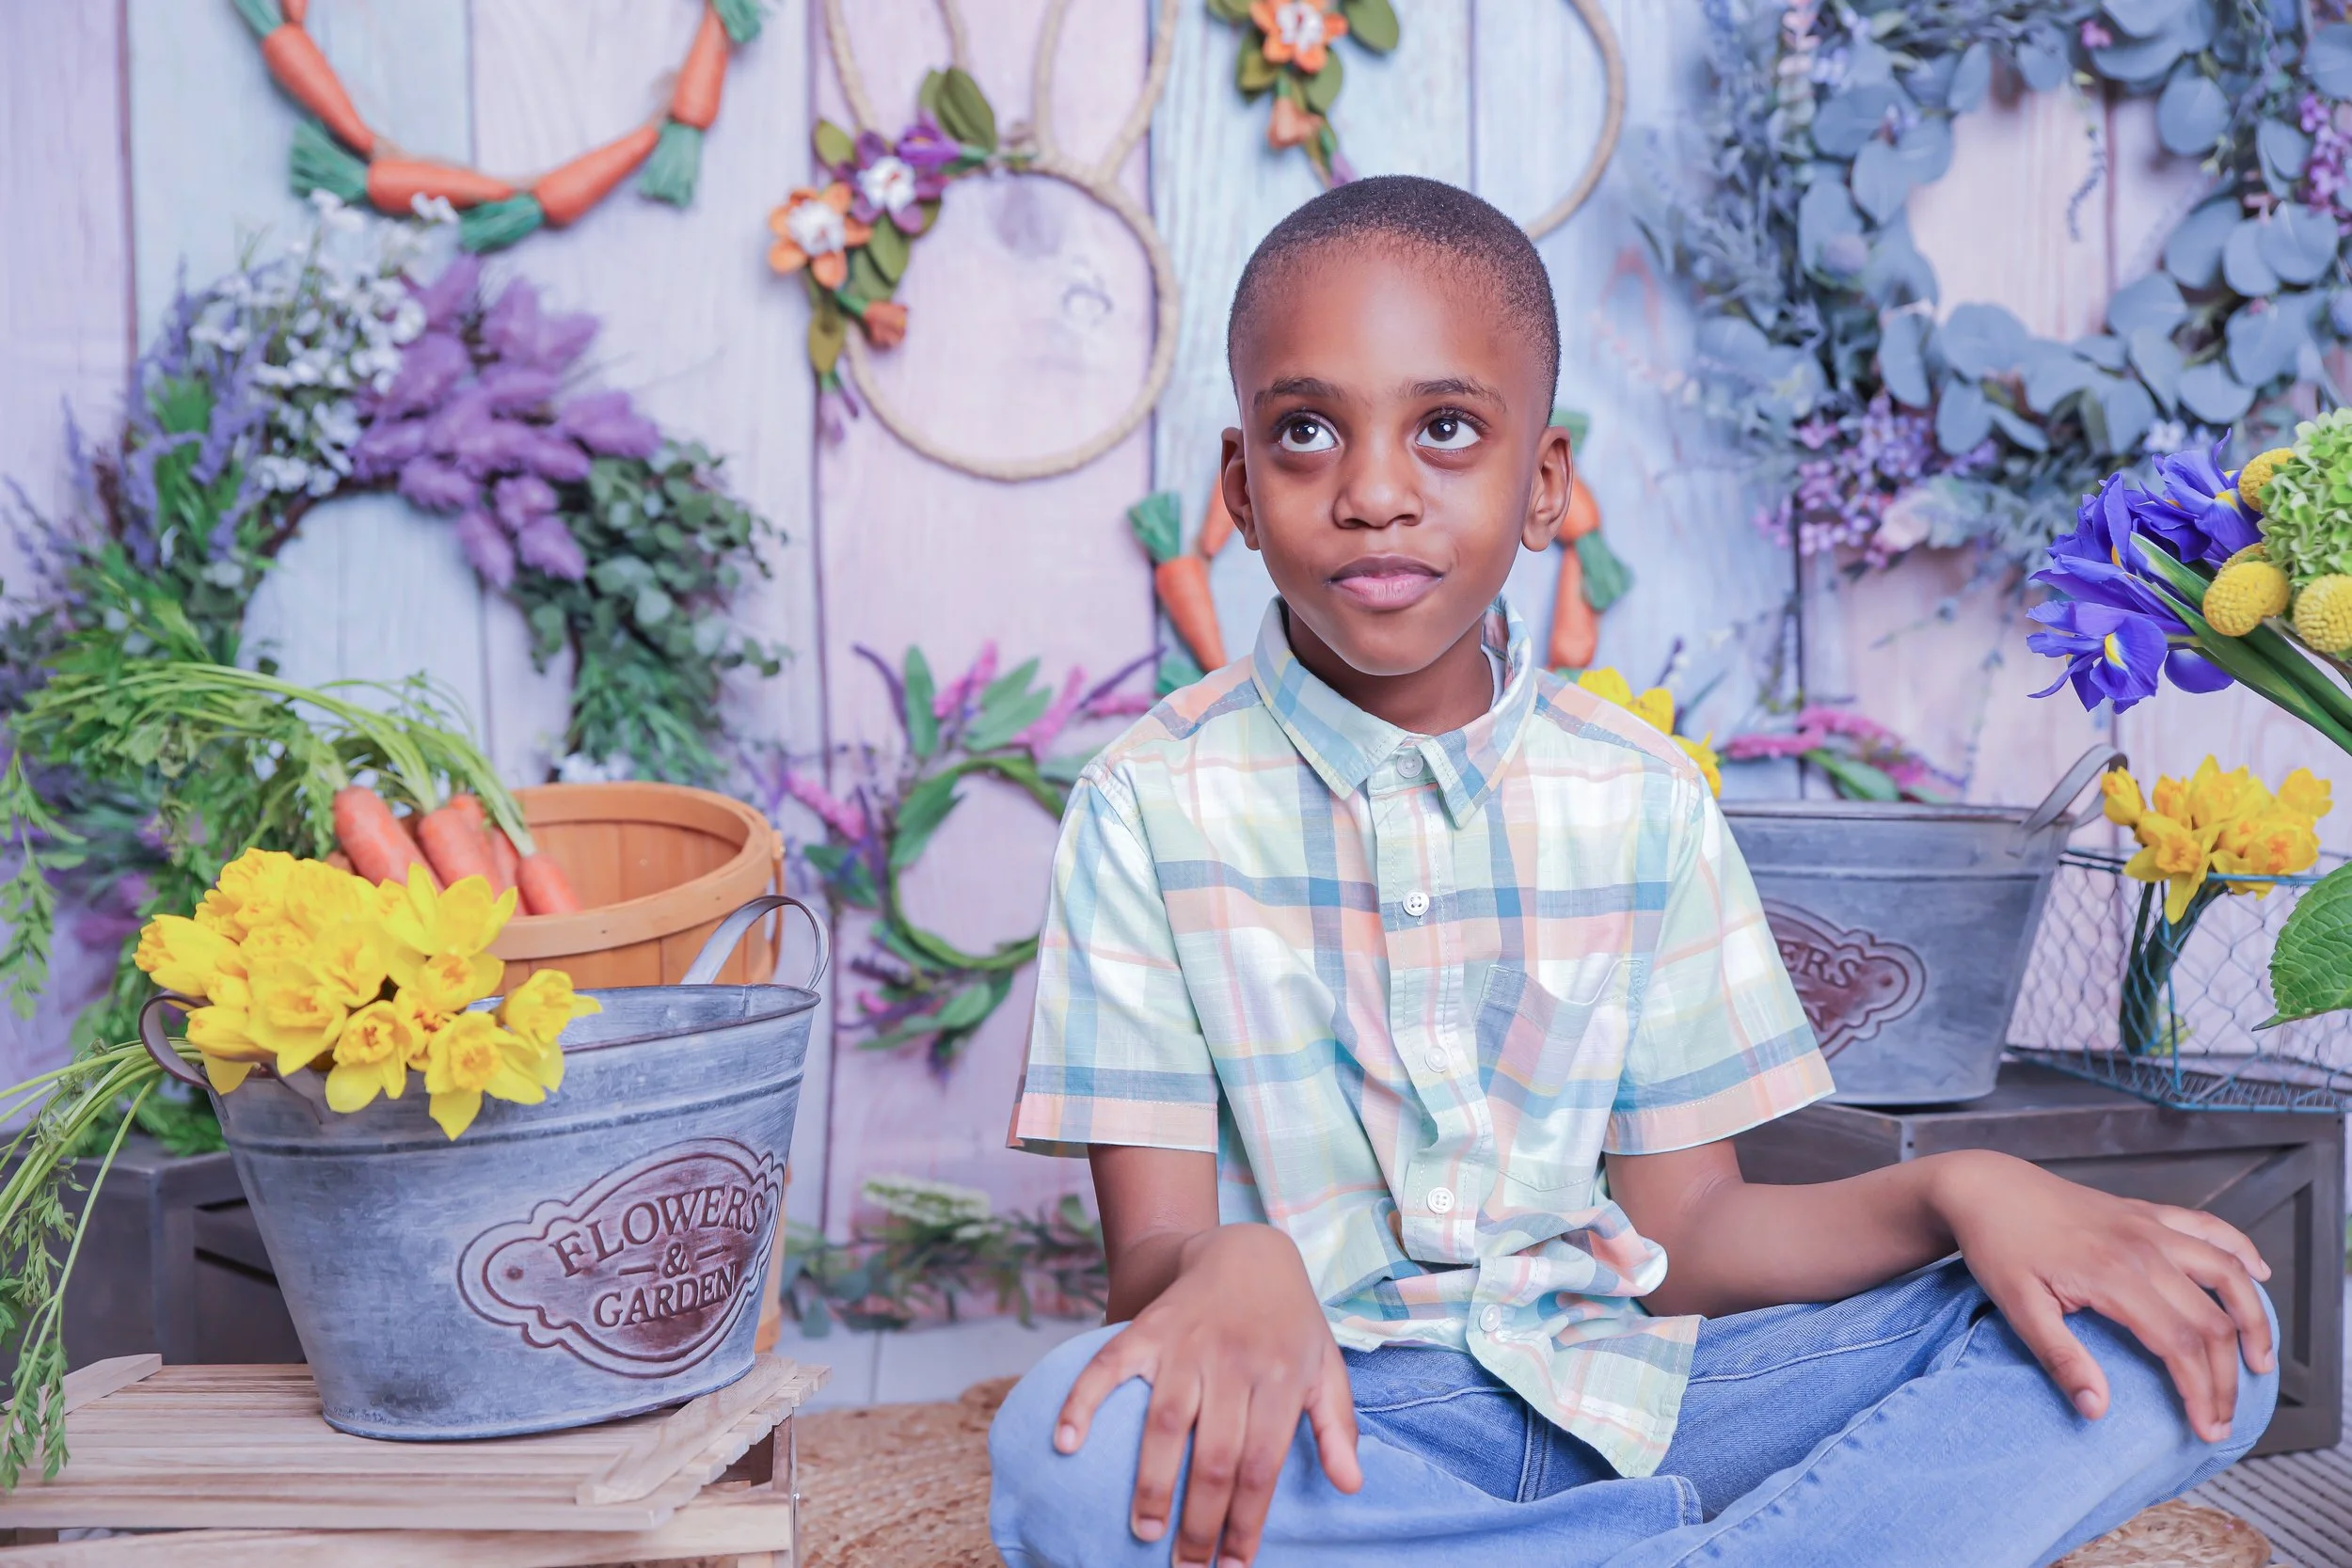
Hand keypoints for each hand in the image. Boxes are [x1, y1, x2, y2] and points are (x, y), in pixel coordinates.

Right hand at [1053, 1223, 1361, 1566]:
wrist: (1247, 1249)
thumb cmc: (1290, 1322)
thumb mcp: (1325, 1368)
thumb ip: (1336, 1427)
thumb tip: (1349, 1485)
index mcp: (1280, 1377)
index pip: (1261, 1465)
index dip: (1246, 1523)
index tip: (1233, 1567)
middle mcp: (1232, 1361)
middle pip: (1214, 1455)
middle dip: (1199, 1521)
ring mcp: (1185, 1343)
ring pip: (1165, 1421)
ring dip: (1153, 1482)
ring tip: (1145, 1530)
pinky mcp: (1147, 1329)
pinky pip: (1109, 1365)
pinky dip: (1083, 1401)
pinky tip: (1067, 1443)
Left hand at [1932, 1151, 2274, 1442]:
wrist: (1985, 1188)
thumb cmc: (1997, 1246)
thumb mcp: (2017, 1307)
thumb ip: (2060, 1359)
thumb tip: (2097, 1409)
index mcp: (2114, 1275)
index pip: (2181, 1344)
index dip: (2201, 1391)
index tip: (2206, 1428)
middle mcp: (2144, 1248)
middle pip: (2212, 1320)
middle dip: (2227, 1376)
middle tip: (2225, 1417)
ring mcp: (2150, 1226)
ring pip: (2227, 1272)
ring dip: (2254, 1317)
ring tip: (2260, 1361)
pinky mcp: (2147, 1212)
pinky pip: (2210, 1227)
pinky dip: (2241, 1249)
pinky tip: (2258, 1273)